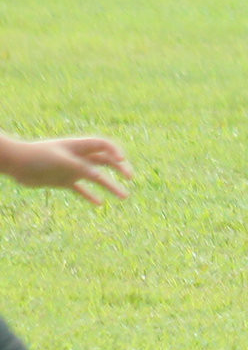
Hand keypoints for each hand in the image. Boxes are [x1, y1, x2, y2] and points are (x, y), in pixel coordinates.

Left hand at [3, 136, 134, 205]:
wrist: (15, 163)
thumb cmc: (37, 157)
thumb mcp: (61, 161)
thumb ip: (80, 167)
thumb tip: (99, 176)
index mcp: (79, 147)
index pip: (103, 145)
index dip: (115, 151)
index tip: (121, 161)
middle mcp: (78, 157)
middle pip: (105, 161)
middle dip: (120, 168)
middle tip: (130, 177)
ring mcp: (71, 170)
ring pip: (96, 178)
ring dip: (110, 186)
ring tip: (124, 197)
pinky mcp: (63, 181)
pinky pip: (81, 189)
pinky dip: (90, 196)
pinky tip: (99, 204)